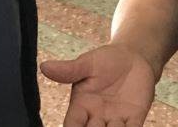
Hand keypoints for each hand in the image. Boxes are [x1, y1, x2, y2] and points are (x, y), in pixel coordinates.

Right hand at [41, 43, 157, 126]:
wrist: (133, 58)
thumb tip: (44, 67)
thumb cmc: (105, 60)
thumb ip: (69, 70)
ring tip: (112, 125)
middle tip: (96, 125)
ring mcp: (115, 120)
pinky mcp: (134, 118)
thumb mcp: (87, 63)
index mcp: (81, 106)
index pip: (72, 125)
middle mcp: (96, 118)